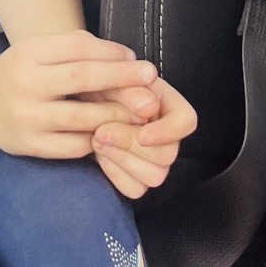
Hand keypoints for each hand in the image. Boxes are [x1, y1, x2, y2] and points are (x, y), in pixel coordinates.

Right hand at [0, 31, 159, 158]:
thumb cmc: (21, 72)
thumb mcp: (38, 51)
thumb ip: (76, 51)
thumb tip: (126, 61)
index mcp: (29, 52)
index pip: (78, 47)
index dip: (111, 53)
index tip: (136, 60)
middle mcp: (26, 83)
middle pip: (83, 78)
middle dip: (122, 79)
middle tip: (152, 79)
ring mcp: (27, 117)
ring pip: (84, 117)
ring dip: (118, 113)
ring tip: (143, 112)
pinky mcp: (30, 146)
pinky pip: (75, 145)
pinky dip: (98, 139)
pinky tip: (114, 134)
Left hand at [91, 77, 196, 198]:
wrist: (79, 99)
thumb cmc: (98, 84)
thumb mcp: (109, 78)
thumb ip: (129, 90)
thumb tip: (149, 107)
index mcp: (167, 105)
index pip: (186, 121)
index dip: (168, 131)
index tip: (142, 134)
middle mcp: (166, 136)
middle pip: (168, 154)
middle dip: (130, 144)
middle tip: (100, 131)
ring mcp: (153, 160)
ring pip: (154, 176)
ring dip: (121, 159)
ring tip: (96, 140)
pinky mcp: (136, 178)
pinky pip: (134, 189)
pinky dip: (115, 174)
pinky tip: (100, 156)